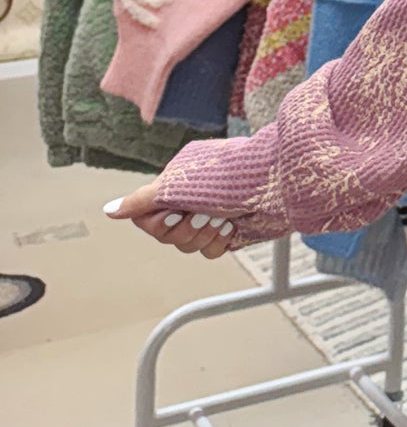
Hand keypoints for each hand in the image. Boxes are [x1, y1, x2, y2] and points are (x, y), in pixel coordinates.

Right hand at [103, 181, 244, 259]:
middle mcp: (189, 199)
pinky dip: (220, 242)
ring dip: (205, 235)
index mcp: (175, 184)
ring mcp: (209, 214)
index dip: (159, 223)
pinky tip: (232, 227)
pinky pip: (211, 251)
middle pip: (167, 236)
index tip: (175, 214)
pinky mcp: (227, 229)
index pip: (147, 217)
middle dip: (186, 230)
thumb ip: (143, 199)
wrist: (278, 183)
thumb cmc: (232, 175)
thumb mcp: (181, 184)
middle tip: (205, 214)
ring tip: (223, 218)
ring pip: (188, 246)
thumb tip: (109, 210)